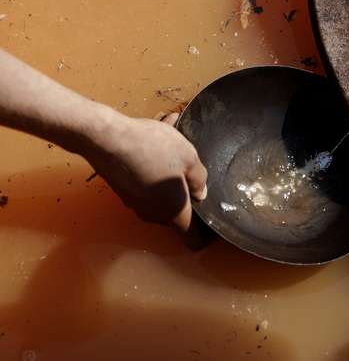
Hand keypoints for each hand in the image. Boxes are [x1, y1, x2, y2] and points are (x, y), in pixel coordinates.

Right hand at [84, 112, 207, 237]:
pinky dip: (155, 166)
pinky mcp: (124, 188)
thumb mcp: (189, 158)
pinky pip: (147, 181)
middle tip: (194, 170)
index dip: (206, 235)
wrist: (106, 138)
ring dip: (170, 174)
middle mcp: (153, 213)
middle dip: (188, 193)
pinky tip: (158, 139)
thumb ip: (200, 180)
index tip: (213, 222)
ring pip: (162, 192)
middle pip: (178, 213)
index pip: (193, 240)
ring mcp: (135, 202)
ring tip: (176, 144)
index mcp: (173, 211)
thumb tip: (200, 193)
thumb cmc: (152, 148)